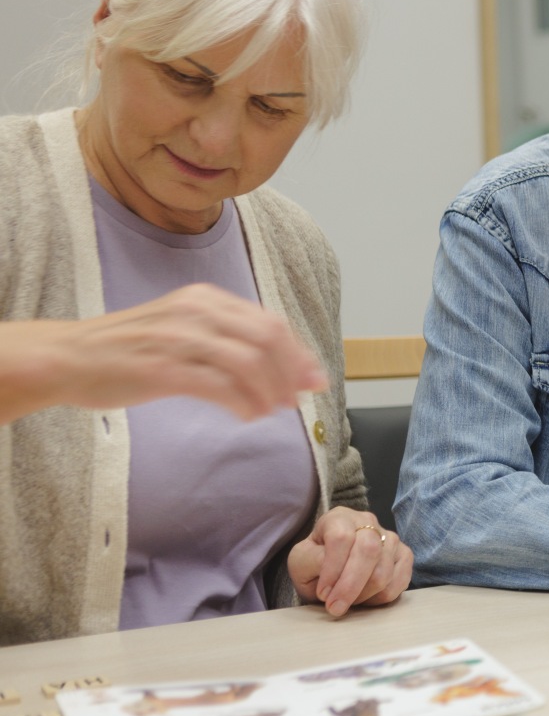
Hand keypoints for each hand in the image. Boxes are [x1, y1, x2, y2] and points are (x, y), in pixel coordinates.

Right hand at [0, 283, 326, 422]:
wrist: (69, 356)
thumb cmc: (130, 349)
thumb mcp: (183, 329)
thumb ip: (228, 343)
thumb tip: (282, 369)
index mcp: (205, 299)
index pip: (269, 322)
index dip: (297, 353)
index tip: (312, 378)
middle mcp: (196, 312)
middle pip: (267, 339)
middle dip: (291, 373)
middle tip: (299, 399)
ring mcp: (180, 339)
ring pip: (249, 362)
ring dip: (270, 392)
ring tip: (270, 411)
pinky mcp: (164, 369)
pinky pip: (220, 386)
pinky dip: (244, 404)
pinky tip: (247, 416)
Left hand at [287, 507, 412, 616]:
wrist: (331, 569)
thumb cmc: (315, 563)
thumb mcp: (301, 561)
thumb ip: (313, 560)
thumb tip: (331, 569)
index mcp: (339, 518)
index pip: (341, 538)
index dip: (333, 569)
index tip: (323, 593)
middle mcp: (368, 522)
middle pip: (368, 551)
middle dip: (350, 586)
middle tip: (335, 608)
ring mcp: (389, 538)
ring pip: (384, 571)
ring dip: (363, 595)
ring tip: (348, 601)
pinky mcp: (404, 555)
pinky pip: (400, 581)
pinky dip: (381, 598)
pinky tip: (366, 598)